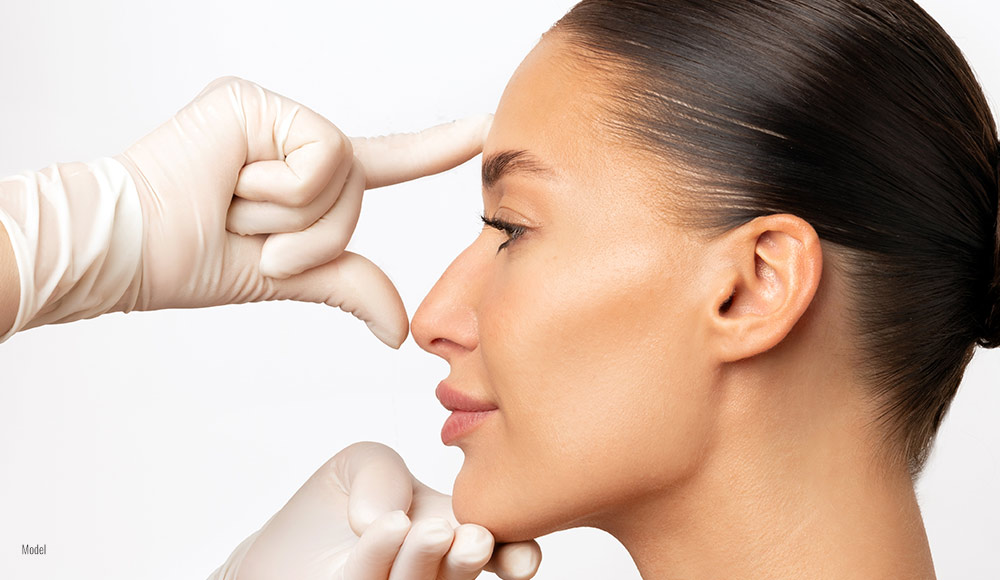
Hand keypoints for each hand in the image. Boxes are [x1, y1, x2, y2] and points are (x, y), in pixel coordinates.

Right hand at [117, 76, 488, 346]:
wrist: (129, 250)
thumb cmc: (195, 260)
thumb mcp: (291, 276)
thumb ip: (350, 284)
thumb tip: (400, 330)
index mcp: (309, 178)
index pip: (387, 161)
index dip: (436, 147)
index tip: (486, 129)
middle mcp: (297, 140)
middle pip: (361, 190)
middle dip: (312, 237)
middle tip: (251, 236)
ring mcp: (276, 116)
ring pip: (342, 175)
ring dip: (291, 219)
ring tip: (235, 210)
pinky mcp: (255, 101)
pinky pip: (316, 156)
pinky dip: (281, 192)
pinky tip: (233, 184)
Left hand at [209, 442, 541, 579]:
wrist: (275, 551)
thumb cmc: (332, 510)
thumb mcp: (360, 464)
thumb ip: (384, 470)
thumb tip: (387, 516)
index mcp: (453, 537)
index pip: (500, 551)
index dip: (517, 555)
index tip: (521, 556)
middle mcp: (431, 575)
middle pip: (459, 575)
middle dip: (471, 559)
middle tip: (474, 536)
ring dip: (426, 562)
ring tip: (431, 531)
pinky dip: (379, 559)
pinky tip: (385, 528)